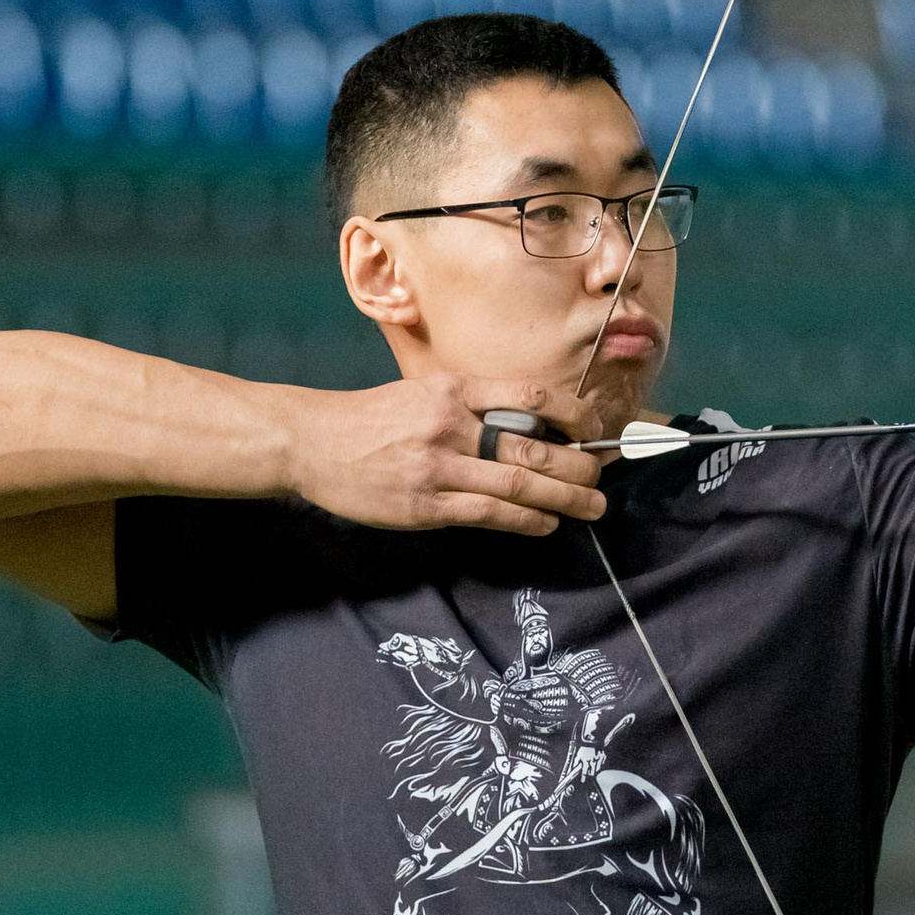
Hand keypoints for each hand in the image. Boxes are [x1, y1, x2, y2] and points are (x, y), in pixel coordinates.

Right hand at [285, 376, 607, 537]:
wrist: (312, 441)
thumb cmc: (375, 418)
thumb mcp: (424, 392)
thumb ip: (472, 405)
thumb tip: (531, 424)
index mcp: (454, 390)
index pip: (529, 395)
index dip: (572, 413)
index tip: (594, 428)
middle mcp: (451, 424)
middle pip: (533, 444)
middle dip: (578, 465)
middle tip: (601, 478)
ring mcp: (438, 467)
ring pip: (517, 483)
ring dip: (564, 498)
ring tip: (593, 508)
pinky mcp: (424, 505)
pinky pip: (487, 513)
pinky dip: (524, 520)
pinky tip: (546, 524)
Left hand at [562, 742, 603, 783]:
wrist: (593, 739)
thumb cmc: (584, 747)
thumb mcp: (578, 754)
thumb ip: (576, 762)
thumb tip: (574, 767)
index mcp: (586, 762)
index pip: (584, 773)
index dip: (583, 778)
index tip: (583, 781)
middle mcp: (592, 762)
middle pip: (592, 773)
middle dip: (590, 775)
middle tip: (589, 775)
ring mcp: (598, 760)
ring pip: (598, 769)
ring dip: (595, 770)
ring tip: (593, 770)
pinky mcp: (603, 756)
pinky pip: (602, 763)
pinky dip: (600, 764)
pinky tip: (597, 763)